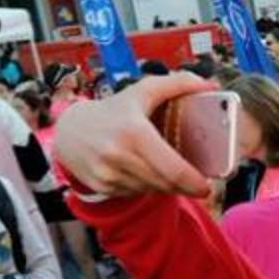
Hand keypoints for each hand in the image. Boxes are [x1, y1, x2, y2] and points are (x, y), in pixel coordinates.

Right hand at [56, 73, 214, 197]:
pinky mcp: (102, 186)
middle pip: (166, 184)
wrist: (68, 129)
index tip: (207, 185)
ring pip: (153, 190)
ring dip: (166, 186)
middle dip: (186, 186)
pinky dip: (147, 186)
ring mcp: (108, 174)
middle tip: (197, 182)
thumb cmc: (112, 110)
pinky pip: (136, 193)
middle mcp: (118, 156)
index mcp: (134, 132)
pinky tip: (146, 172)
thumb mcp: (143, 92)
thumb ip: (178, 84)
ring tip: (169, 172)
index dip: (194, 182)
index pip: (173, 170)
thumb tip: (210, 85)